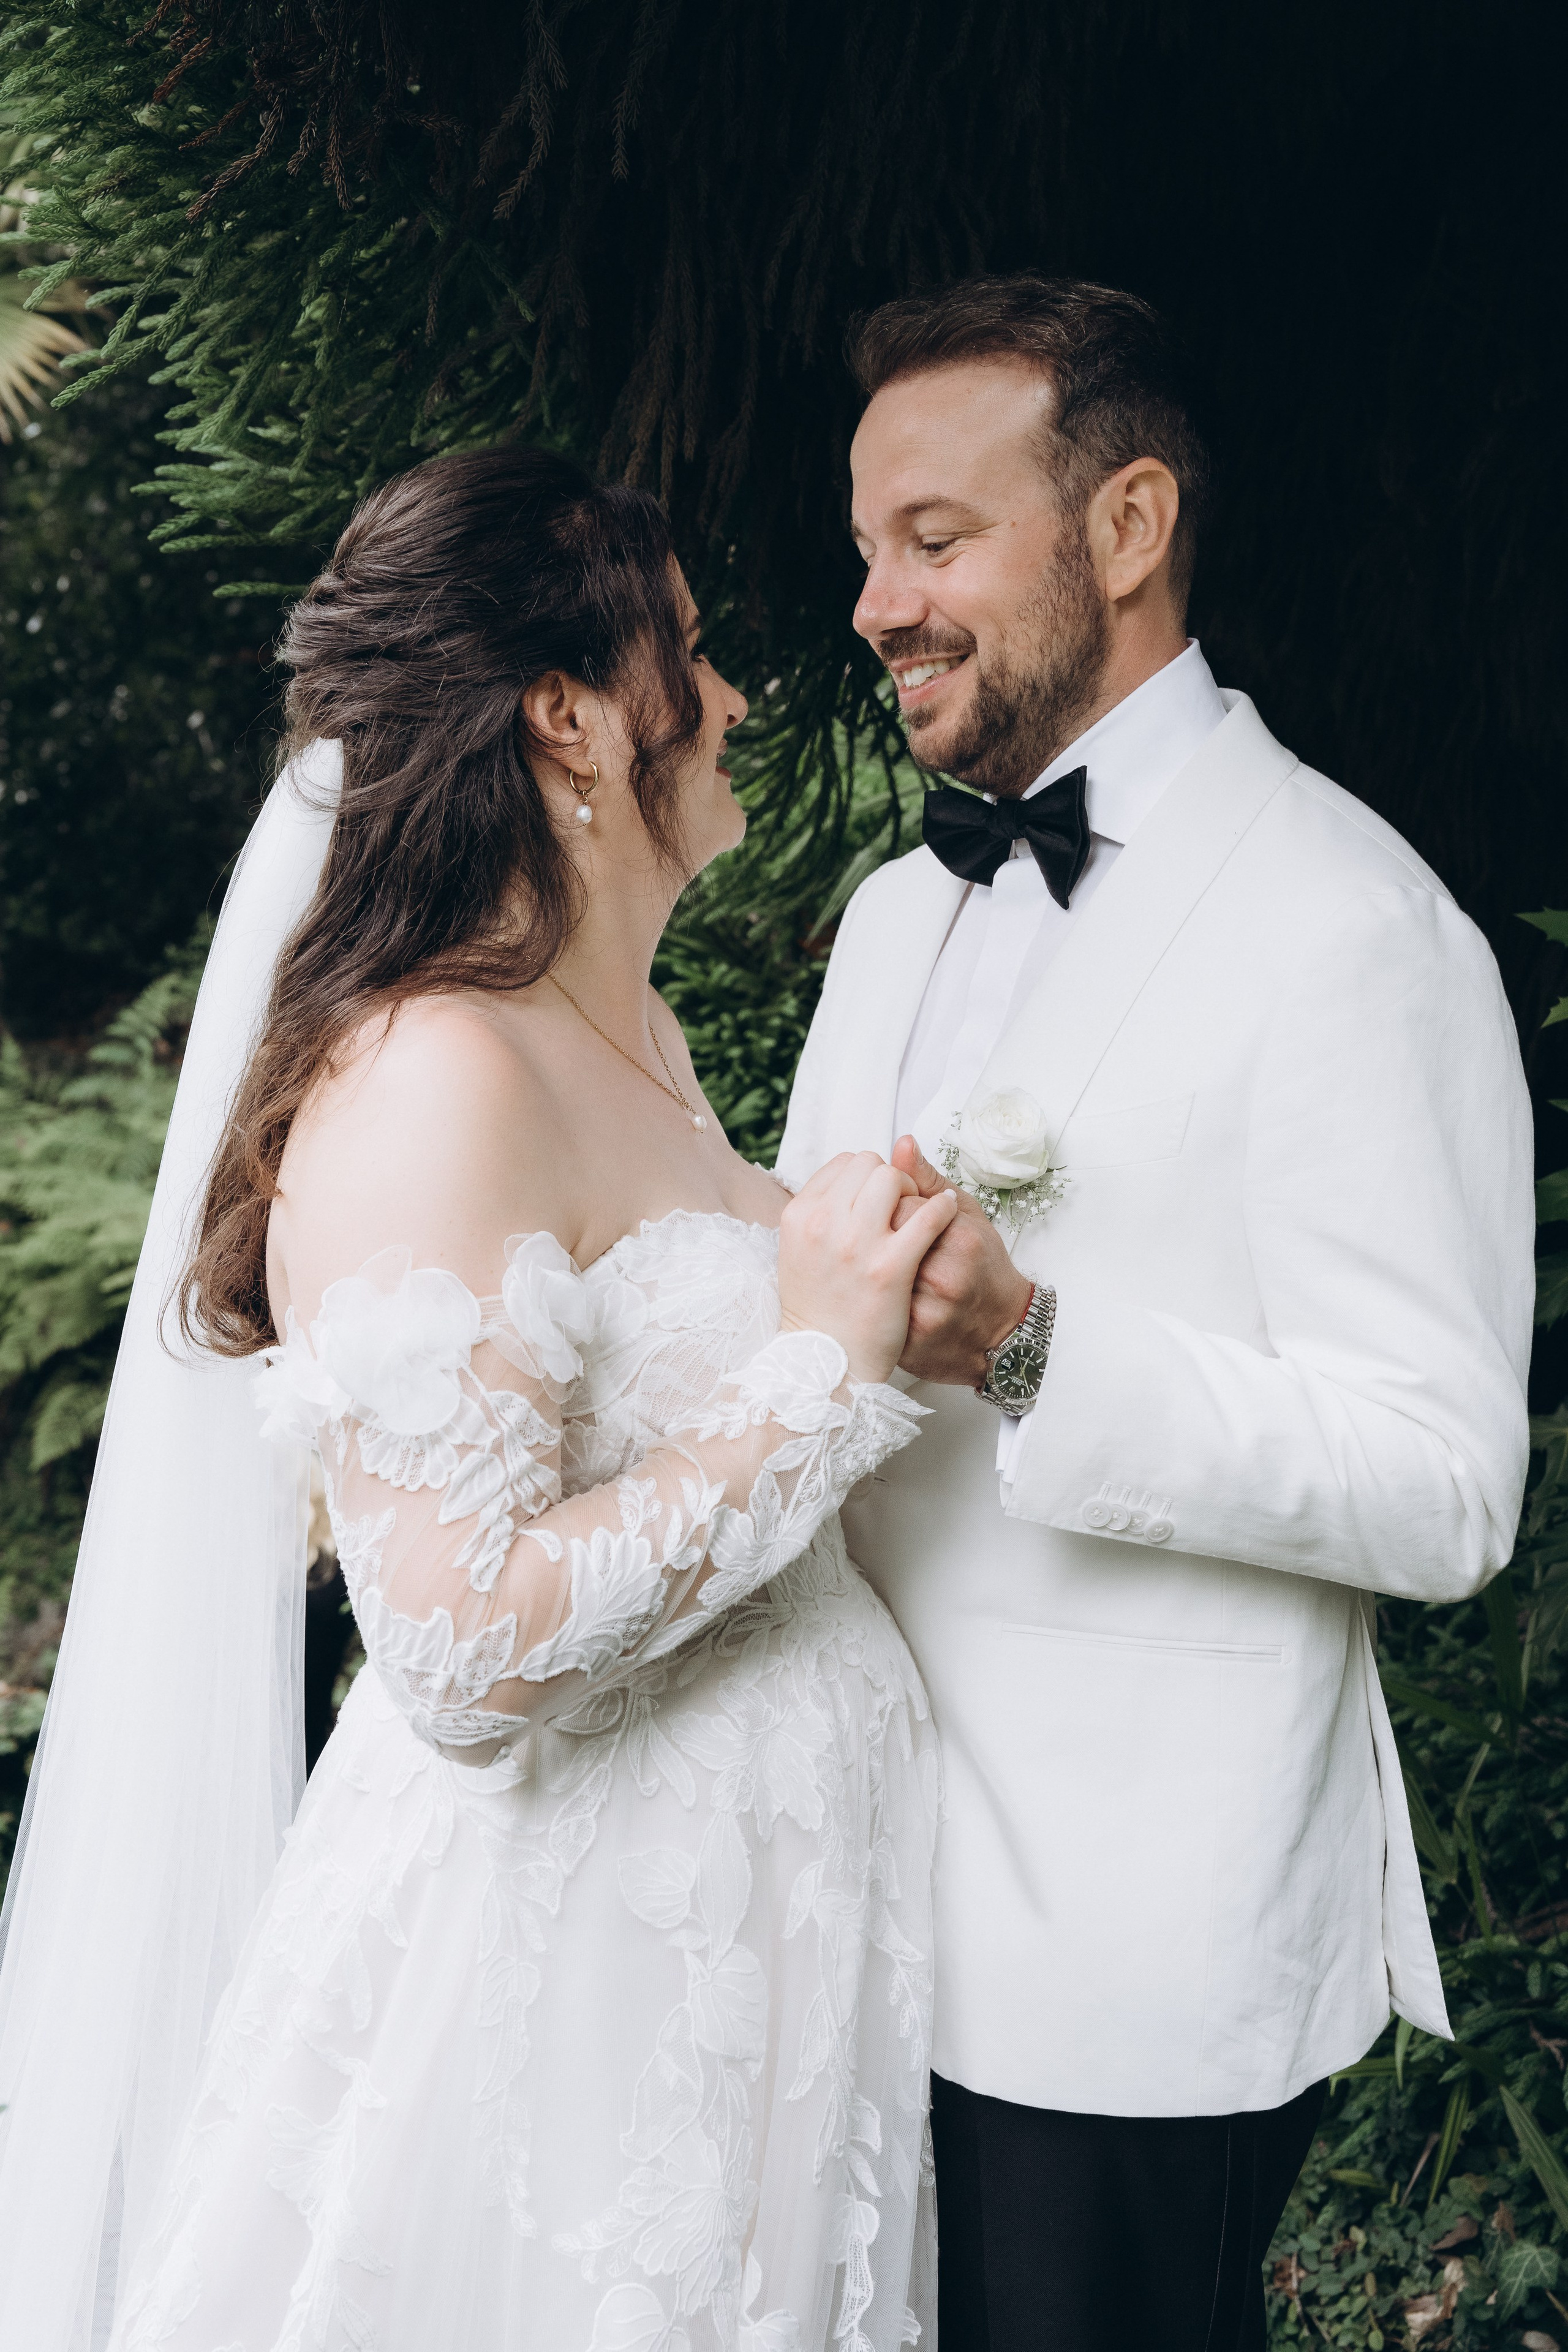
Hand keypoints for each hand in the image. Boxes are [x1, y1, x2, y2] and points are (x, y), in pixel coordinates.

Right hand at [777, 1151, 960, 1384]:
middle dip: (890, 1179)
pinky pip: (927, 1215)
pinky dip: (943, 1209)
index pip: (843, 1165)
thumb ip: (822, 1207)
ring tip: (920, 1213)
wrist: (828, 1363)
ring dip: (912, 1191)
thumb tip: (845, 1168)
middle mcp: (822, 1223)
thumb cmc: (819, 1308)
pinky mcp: (890, 1267)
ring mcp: (856, 1244)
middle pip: (868, 1164)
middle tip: (900, 1206)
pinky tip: (947, 1215)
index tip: (878, 1199)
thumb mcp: (804, 1251)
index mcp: (799, 1216)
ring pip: (893, 1179)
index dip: (866, 1177)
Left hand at [889, 1135, 1034, 1384]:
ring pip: (871, 1275)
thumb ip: (929, 1181)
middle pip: (880, 1239)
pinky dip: (867, 1296)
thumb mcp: (966, 1215)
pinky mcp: (906, 1342)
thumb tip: (902, 1143)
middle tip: (886, 1241)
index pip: (898, 1205)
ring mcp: (924, 1313)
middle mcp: (942, 1277)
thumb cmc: (982, 1267)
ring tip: (881, 1264)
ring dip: (869, 1265)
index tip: (898, 1213)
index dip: (891, 1206)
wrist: (999, 1333)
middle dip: (877, 1236)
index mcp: (957, 1239)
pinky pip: (870, 1309)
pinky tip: (874, 1290)